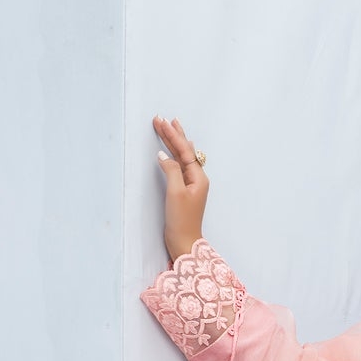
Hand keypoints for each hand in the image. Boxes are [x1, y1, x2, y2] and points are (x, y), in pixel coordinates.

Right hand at [152, 115, 208, 261]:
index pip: (184, 150)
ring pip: (182, 157)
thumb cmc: (182, 220)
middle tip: (161, 119)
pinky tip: (175, 149)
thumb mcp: (175, 193)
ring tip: (169, 126)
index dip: (173, 135)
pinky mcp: (184, 190)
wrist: (184, 242)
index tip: (162, 122)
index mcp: (199, 177)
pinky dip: (175, 154)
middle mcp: (197, 179)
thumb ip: (171, 170)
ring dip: (174, 142)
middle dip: (173, 134)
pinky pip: (180, 166)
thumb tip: (164, 155)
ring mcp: (191, 184)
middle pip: (185, 151)